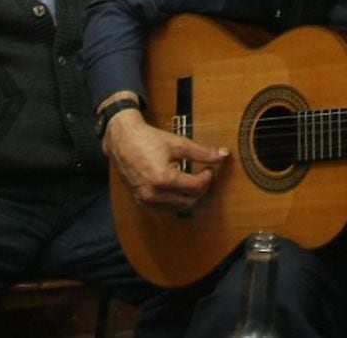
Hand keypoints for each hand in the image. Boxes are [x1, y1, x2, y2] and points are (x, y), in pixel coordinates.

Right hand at [103, 109, 228, 209]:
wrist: (122, 140)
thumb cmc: (148, 139)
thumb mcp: (178, 143)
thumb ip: (202, 152)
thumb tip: (223, 155)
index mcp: (163, 180)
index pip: (196, 187)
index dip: (208, 177)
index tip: (209, 168)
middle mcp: (153, 194)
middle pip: (189, 201)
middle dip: (201, 189)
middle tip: (204, 175)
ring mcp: (145, 200)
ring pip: (178, 207)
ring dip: (189, 197)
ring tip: (193, 180)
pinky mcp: (141, 200)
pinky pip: (165, 207)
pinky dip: (176, 200)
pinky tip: (179, 186)